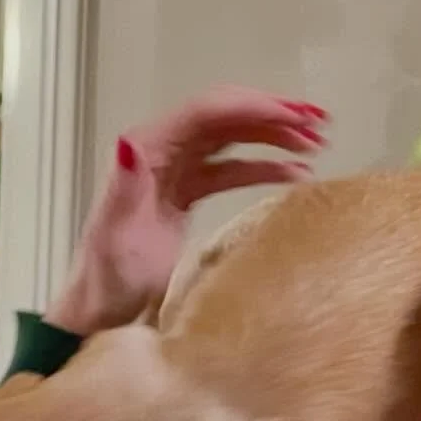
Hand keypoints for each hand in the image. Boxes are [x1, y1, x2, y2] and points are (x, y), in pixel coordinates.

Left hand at [44, 87, 327, 336]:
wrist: (102, 312)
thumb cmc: (107, 281)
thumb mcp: (114, 238)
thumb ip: (124, 189)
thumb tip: (129, 143)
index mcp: (147, 151)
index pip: (207, 113)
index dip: (253, 108)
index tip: (296, 117)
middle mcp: (162, 151)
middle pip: (224, 117)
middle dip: (271, 114)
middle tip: (318, 125)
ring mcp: (176, 171)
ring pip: (232, 139)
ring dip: (273, 135)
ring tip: (315, 144)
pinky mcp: (187, 194)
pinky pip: (231, 169)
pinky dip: (263, 166)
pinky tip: (294, 173)